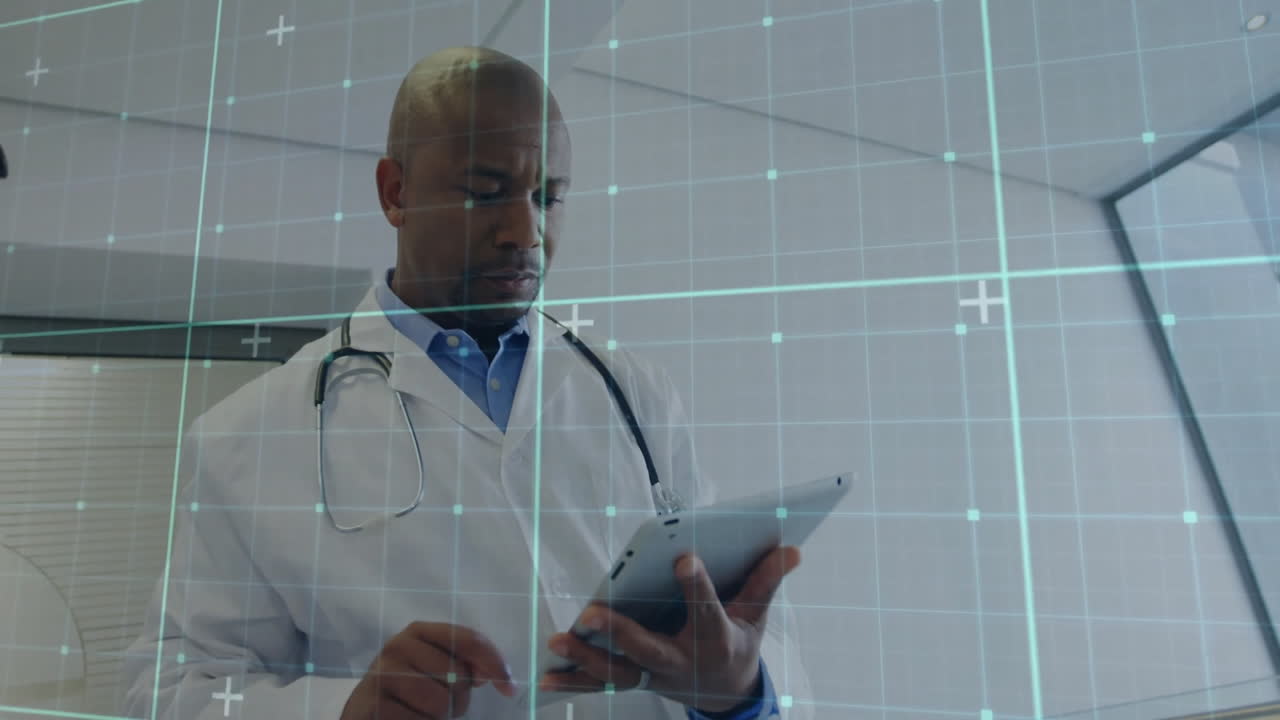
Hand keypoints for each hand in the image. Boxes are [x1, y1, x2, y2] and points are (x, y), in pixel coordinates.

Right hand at [341, 622, 515, 719]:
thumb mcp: (437, 668)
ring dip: (441, 717)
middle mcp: (397, 646)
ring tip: (424, 713)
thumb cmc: (410, 690)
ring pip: (441, 702)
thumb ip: (465, 664)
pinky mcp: (372, 705)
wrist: (366, 712)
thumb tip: (496, 675)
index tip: (509, 687)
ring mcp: (382, 675)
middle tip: (443, 705)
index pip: (469, 639)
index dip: (494, 663)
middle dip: (460, 698)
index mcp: (418, 631)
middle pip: (458, 676)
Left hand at [539, 545, 801, 713]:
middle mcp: (681, 661)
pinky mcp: (636, 681)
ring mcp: (654, 675)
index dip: (696, 585)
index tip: (684, 557)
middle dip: (619, 634)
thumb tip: (791, 549)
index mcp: (715, 640)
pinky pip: (602, 685)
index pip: (705, 610)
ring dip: (585, 658)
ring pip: (617, 672)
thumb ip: (765, 581)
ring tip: (557, 641)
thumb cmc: (737, 641)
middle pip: (647, 649)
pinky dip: (575, 680)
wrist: (726, 692)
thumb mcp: (756, 616)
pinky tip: (546, 676)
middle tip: (591, 612)